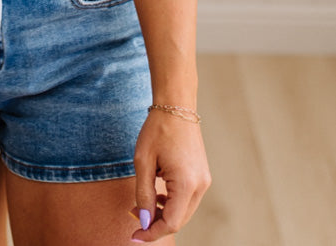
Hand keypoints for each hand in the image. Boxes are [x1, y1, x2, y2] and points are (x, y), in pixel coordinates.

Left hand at [129, 109, 210, 240]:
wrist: (176, 104)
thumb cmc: (157, 129)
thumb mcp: (143, 162)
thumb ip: (144, 194)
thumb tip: (144, 221)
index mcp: (186, 183)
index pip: (171, 223)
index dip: (151, 233)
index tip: (133, 236)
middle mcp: (200, 185)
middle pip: (179, 220)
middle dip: (156, 224)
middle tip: (133, 216)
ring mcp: (204, 180)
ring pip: (183, 211)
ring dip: (163, 213)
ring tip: (142, 204)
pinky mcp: (202, 175)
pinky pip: (187, 199)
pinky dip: (172, 203)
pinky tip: (157, 194)